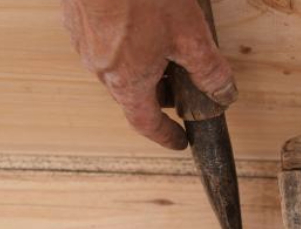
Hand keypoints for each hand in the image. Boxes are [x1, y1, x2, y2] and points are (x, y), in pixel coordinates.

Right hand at [62, 0, 237, 149]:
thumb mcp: (190, 36)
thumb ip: (209, 70)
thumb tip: (224, 94)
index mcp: (126, 80)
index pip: (145, 123)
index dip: (165, 135)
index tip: (179, 141)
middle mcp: (98, 66)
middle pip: (132, 93)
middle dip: (159, 96)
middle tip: (182, 90)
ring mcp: (83, 39)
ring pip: (117, 66)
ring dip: (143, 67)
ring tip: (167, 52)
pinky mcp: (77, 14)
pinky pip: (104, 40)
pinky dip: (127, 44)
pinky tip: (143, 23)